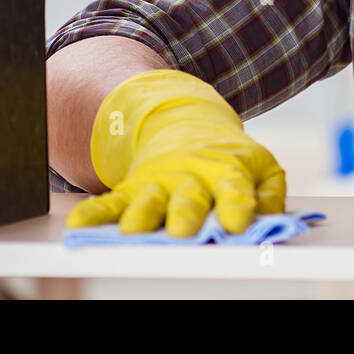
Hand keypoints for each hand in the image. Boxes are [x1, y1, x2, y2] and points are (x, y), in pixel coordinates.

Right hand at [65, 68, 286, 235]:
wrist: (184, 122)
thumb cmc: (226, 156)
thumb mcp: (259, 164)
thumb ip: (269, 190)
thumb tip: (273, 215)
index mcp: (226, 171)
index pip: (235, 188)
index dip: (237, 205)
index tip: (237, 224)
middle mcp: (190, 178)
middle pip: (188, 197)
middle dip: (185, 213)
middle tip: (183, 230)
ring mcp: (158, 183)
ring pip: (148, 200)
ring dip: (141, 215)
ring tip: (135, 229)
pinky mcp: (131, 189)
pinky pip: (110, 203)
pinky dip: (94, 214)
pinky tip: (80, 224)